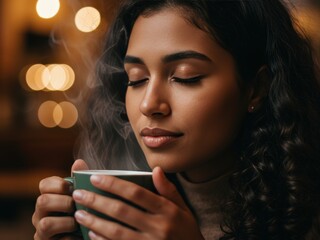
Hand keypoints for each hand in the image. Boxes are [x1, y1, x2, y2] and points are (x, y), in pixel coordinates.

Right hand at [32, 159, 88, 239]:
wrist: (86, 234)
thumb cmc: (84, 211)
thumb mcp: (84, 195)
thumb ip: (80, 180)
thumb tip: (78, 162)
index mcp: (49, 196)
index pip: (44, 184)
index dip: (59, 184)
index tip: (73, 187)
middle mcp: (41, 212)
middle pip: (42, 201)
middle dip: (64, 202)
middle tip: (78, 206)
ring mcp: (42, 230)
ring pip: (45, 223)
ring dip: (67, 222)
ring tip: (79, 223)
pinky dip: (70, 237)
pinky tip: (79, 235)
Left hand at [72, 167, 203, 239]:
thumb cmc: (186, 231)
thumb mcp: (183, 209)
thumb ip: (169, 190)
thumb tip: (156, 169)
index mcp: (167, 211)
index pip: (136, 193)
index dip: (114, 184)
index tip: (96, 178)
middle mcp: (158, 227)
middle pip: (122, 211)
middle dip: (97, 201)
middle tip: (79, 194)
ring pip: (116, 231)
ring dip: (95, 221)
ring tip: (79, 213)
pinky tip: (91, 233)